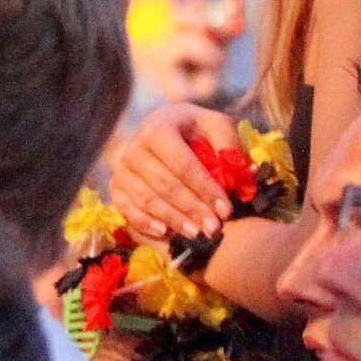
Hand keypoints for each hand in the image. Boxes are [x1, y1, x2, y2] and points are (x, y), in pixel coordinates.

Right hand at [109, 102, 241, 239]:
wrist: (165, 129)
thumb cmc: (194, 131)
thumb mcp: (216, 126)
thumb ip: (229, 146)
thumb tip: (243, 175)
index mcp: (159, 127)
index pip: (183, 164)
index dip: (205, 189)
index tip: (226, 210)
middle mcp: (134, 146)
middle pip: (164, 184)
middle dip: (192, 208)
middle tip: (214, 227)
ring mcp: (123, 167)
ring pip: (146, 199)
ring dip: (173, 219)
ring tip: (197, 232)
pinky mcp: (116, 185)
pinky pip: (126, 209)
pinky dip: (144, 223)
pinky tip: (166, 233)